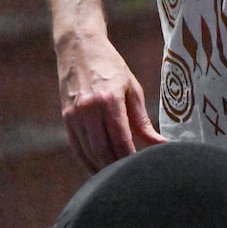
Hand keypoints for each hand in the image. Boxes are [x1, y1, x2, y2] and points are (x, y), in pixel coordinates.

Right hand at [55, 30, 164, 171]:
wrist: (79, 50)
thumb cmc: (112, 68)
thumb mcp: (132, 89)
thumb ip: (143, 121)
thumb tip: (159, 144)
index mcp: (109, 101)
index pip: (121, 140)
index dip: (132, 158)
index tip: (144, 169)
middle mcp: (88, 110)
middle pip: (103, 151)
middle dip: (118, 167)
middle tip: (134, 177)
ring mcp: (74, 116)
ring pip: (88, 153)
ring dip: (102, 168)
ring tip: (119, 176)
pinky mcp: (66, 119)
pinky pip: (77, 148)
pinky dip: (88, 161)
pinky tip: (100, 169)